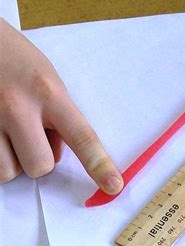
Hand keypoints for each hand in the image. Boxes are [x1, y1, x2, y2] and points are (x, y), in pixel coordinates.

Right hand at [0, 18, 122, 194]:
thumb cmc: (16, 59)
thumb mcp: (48, 80)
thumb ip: (57, 116)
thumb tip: (58, 154)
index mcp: (50, 93)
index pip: (82, 136)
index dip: (100, 165)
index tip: (113, 186)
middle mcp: (19, 108)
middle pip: (40, 166)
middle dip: (39, 160)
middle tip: (31, 136)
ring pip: (8, 172)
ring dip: (12, 160)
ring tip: (7, 130)